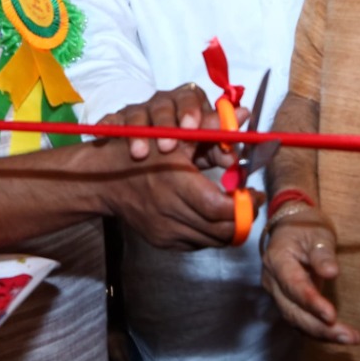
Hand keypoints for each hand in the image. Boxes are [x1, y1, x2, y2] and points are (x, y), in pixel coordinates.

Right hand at [94, 138, 243, 249]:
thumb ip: (211, 127)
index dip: (245, 204)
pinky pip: (197, 244)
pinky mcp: (161, 241)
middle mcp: (169, 211)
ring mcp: (164, 231)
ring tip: (237, 210)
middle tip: (252, 202)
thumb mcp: (174, 132)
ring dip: (229, 228)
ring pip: (211, 240)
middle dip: (243, 217)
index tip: (255, 193)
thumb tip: (242, 116)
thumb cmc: (141, 149)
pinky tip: (214, 218)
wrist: (103, 179)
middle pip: (220, 228)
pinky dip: (211, 233)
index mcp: (175, 183)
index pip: (221, 208)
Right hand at [99, 84, 236, 168]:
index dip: (192, 111)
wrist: (147, 155)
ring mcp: (138, 111)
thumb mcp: (202, 146)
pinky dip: (109, 126)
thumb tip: (239, 135)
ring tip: (141, 153)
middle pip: (164, 104)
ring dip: (140, 133)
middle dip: (166, 123)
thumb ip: (220, 140)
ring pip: (138, 113)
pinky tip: (105, 135)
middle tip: (169, 146)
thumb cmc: (183, 149)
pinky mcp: (117, 120)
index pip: (191, 97)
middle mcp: (162, 103)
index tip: (192, 128)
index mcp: (187, 103)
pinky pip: (112, 120)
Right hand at [261, 211, 359, 344]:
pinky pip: (299, 320)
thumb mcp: (317, 234)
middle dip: (320, 328)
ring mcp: (277, 293)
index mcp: (277, 260)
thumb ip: (323, 254)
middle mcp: (272, 281)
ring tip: (350, 339)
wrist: (291, 227)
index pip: (293, 286)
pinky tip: (337, 335)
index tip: (332, 316)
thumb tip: (331, 273)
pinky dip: (317, 330)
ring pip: (295, 320)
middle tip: (349, 337)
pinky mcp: (286, 301)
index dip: (312, 303)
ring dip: (321, 333)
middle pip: (293, 311)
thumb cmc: (306, 227)